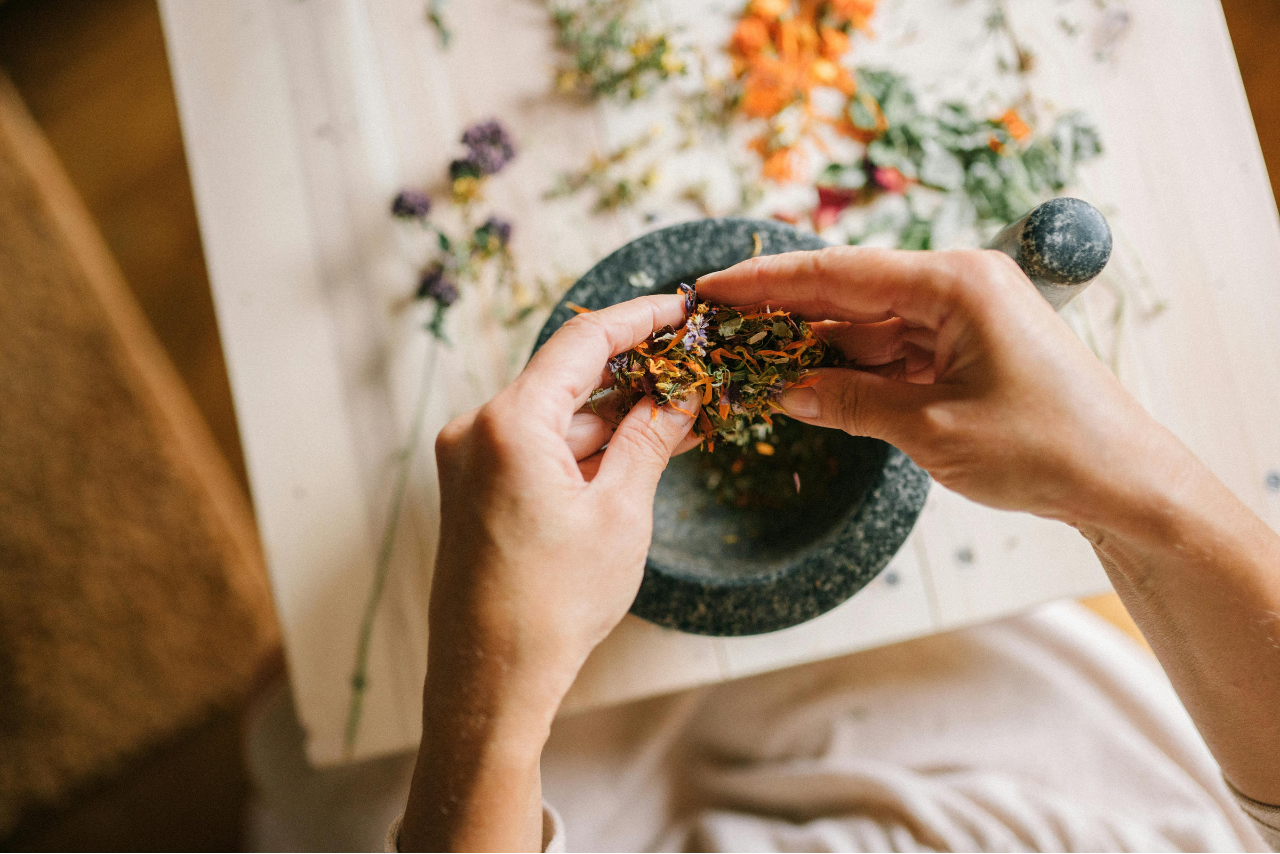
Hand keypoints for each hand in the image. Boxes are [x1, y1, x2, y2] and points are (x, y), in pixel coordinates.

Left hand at [400, 295, 694, 850]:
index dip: (639, 319)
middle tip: (695, 374)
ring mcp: (469, 461)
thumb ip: (650, 438)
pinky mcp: (473, 490)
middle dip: (634, 378)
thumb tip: (682, 393)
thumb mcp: (620, 512)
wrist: (491, 680)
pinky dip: (584, 451)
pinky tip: (635, 456)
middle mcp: (476, 430)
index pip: (583, 341)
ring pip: (556, 418)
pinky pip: (537, 449)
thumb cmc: (553, 604)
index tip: (681, 309)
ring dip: (613, 420)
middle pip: (567, 379)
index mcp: (508, 423)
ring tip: (680, 422)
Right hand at [698, 247, 1190, 531]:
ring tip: (753, 362)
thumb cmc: (1044, 448)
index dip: (769, 282)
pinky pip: (894, 351)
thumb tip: (784, 391)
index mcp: (956, 283)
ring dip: (817, 347)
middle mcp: (959, 286)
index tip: (714, 286)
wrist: (1122, 482)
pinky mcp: (967, 348)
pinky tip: (809, 383)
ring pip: (868, 325)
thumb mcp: (931, 429)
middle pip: (850, 292)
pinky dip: (854, 370)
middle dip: (785, 313)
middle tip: (720, 324)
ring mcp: (964, 316)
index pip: (840, 273)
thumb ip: (850, 403)